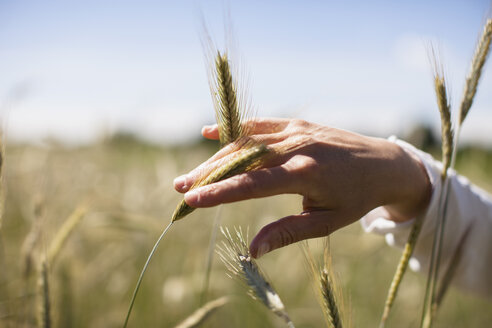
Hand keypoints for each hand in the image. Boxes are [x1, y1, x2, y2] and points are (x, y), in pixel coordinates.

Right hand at [173, 118, 430, 257]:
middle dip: (209, 174)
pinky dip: (234, 129)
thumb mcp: (327, 221)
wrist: (385, 163)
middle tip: (179, 187)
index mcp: (304, 174)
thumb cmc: (356, 197)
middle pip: (242, 160)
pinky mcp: (297, 123)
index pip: (251, 184)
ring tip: (192, 173)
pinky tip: (211, 132)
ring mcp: (295, 131)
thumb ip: (288, 232)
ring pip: (246, 142)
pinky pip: (259, 124)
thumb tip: (252, 250)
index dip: (219, 192)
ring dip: (216, 156)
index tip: (191, 200)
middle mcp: (296, 147)